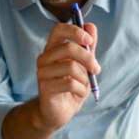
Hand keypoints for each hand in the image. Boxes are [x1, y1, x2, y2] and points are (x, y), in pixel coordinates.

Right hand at [2, 21, 99, 138]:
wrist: (60, 112)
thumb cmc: (72, 87)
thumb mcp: (84, 66)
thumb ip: (88, 47)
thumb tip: (91, 26)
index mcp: (53, 49)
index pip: (59, 29)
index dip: (75, 31)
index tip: (89, 40)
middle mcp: (44, 58)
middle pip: (68, 48)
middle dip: (88, 58)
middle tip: (96, 69)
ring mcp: (42, 73)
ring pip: (71, 67)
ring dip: (84, 77)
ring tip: (84, 85)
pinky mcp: (45, 87)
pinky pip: (69, 83)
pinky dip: (80, 89)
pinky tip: (78, 93)